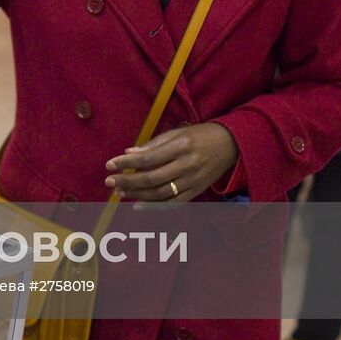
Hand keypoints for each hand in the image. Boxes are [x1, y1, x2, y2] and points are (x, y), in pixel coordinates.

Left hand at [103, 123, 238, 202]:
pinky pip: (174, 203)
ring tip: (120, 193)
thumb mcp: (177, 133)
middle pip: (152, 178)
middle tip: (109, 182)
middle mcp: (187, 165)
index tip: (109, 165)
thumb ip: (153, 144)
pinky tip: (139, 205)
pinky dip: (155, 207)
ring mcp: (193, 180)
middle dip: (127, 181)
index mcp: (180, 146)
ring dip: (137, 195)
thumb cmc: (200, 135)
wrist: (231, 145)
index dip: (126, 163)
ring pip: (161, 193)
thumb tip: (128, 153)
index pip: (148, 157)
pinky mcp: (197, 191)